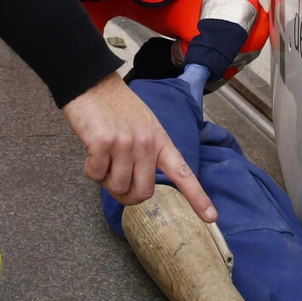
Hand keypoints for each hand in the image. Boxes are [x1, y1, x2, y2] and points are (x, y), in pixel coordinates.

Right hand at [61, 73, 216, 222]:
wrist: (92, 83)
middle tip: (115, 182)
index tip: (211, 217)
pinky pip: (96, 175)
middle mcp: (146, 143)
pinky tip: (91, 151)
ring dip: (106, 181)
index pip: (182, 173)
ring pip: (117, 187)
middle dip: (127, 196)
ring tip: (103, 159)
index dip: (197, 197)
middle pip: (143, 193)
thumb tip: (139, 183)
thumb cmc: (115, 106)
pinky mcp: (103, 143)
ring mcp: (125, 143)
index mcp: (160, 140)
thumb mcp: (144, 124)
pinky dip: (90, 170)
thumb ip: (148, 152)